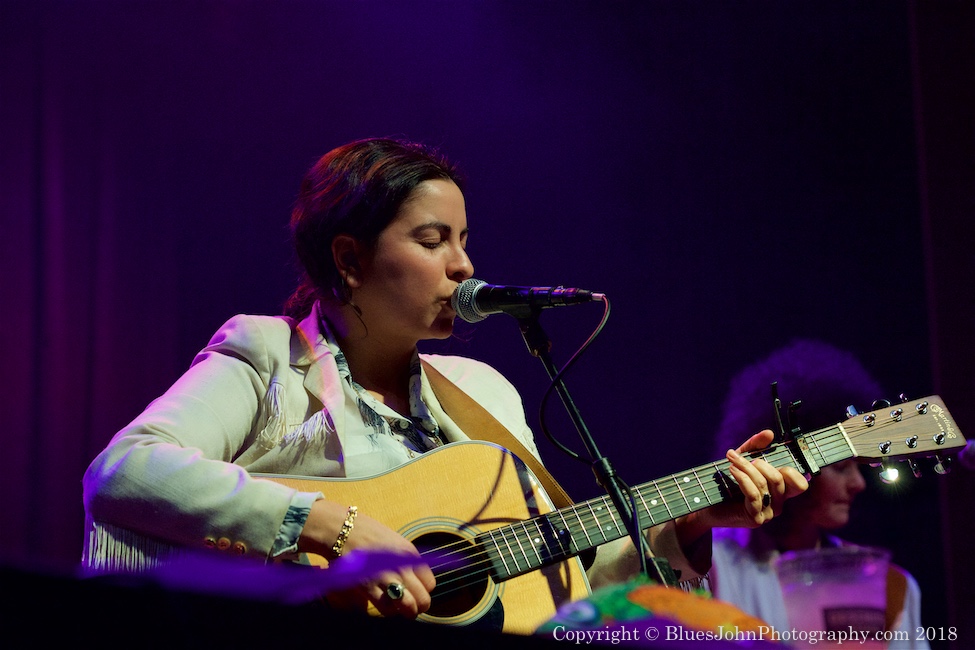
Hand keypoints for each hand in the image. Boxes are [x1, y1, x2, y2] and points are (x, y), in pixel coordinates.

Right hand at [301, 500, 435, 617]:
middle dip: (419, 606)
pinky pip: (386, 609)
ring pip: (408, 607)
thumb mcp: (395, 542)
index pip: (430, 584)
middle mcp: (402, 566)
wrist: (342, 530)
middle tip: (412, 606)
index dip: (424, 590)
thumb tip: (417, 580)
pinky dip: (388, 611)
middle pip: (423, 599)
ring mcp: (386, 578)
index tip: (416, 590)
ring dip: (405, 611)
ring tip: (400, 608)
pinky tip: (384, 603)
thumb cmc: (368, 535)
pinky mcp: (368, 587)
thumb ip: (407, 560)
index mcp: (409, 553)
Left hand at [715, 429, 808, 527]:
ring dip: (745, 468)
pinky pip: (753, 494)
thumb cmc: (728, 483)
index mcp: (781, 491)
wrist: (708, 505)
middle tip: (742, 458)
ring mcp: (768, 513)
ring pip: (764, 484)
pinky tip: (732, 470)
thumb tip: (769, 433)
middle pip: (779, 479)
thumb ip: (755, 447)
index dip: (790, 471)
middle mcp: (778, 504)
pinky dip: (742, 478)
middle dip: (759, 463)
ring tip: (732, 460)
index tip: (768, 459)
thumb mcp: (742, 460)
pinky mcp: (755, 519)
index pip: (800, 484)